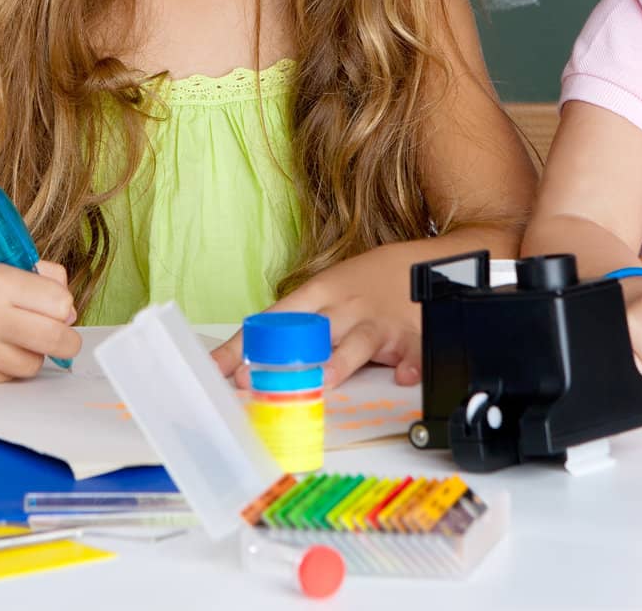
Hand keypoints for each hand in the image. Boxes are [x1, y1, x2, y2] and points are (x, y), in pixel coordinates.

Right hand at [0, 249, 80, 383]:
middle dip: (65, 340)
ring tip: (17, 339)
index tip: (57, 307)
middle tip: (63, 337)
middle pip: (53, 340)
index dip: (63, 306)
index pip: (58, 304)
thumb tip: (69, 309)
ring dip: (32, 355)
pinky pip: (1, 380)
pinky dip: (5, 368)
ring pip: (29, 365)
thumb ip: (34, 277)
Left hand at [211, 246, 421, 389]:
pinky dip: (410, 365)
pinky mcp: (409, 334)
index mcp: (318, 293)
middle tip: (259, 380)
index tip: (218, 368)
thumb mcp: (329, 290)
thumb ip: (298, 322)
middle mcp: (344, 307)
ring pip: (356, 342)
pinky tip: (403, 376)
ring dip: (339, 362)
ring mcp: (377, 321)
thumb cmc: (366, 282)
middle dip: (285, 358)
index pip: (273, 319)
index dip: (245, 344)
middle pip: (312, 332)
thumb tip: (250, 355)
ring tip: (323, 380)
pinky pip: (411, 352)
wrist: (423, 262)